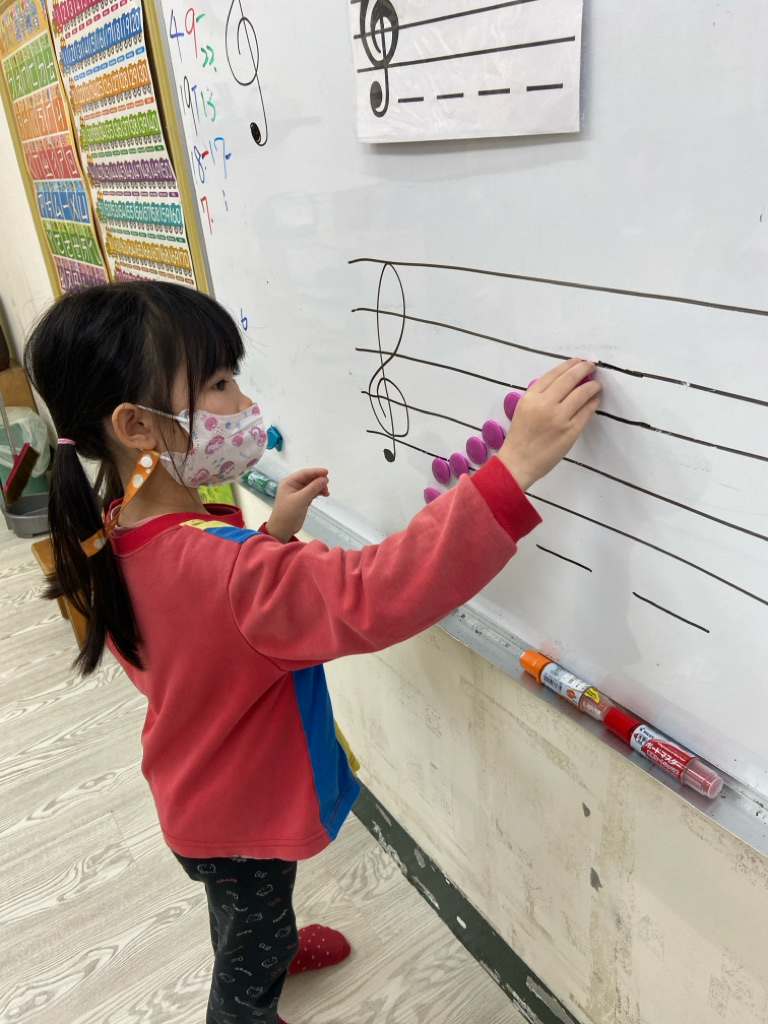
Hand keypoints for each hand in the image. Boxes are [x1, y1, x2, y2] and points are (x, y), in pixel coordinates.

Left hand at [266, 467, 329, 542]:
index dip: (316, 472)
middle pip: (308, 479)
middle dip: (318, 480)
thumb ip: (313, 488)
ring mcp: (298, 493)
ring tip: (327, 492)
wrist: (283, 529)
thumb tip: (324, 479)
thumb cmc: (288, 512)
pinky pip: (312, 493)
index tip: (327, 472)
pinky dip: (318, 493)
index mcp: (289, 482)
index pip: (304, 473)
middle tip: (327, 483)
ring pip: (311, 486)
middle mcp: (293, 485)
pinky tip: (325, 494)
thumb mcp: (301, 499)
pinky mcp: (302, 500)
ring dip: (319, 487)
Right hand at [497, 358, 601, 490]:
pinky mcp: (570, 431)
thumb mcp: (523, 409)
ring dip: (592, 386)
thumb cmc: (520, 437)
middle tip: (592, 367)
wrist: (518, 463)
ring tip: (597, 384)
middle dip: (584, 369)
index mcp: (531, 397)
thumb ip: (539, 395)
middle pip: (570, 379)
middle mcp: (545, 404)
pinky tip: (595, 400)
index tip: (578, 361)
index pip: (554, 374)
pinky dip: (593, 403)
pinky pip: (586, 411)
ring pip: (582, 393)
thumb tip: (563, 383)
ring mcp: (559, 417)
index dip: (568, 365)